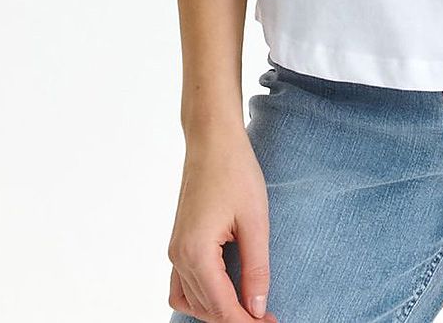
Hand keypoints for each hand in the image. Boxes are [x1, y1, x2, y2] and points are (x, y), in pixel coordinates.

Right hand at [167, 128, 280, 322]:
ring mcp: (175, 250)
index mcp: (196, 252)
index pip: (221, 308)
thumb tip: (257, 309)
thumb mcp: (255, 221)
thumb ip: (256, 269)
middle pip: (206, 310)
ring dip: (218, 312)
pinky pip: (182, 285)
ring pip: (192, 302)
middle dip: (236, 319)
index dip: (247, 322)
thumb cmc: (236, 171)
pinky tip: (224, 294)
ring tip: (248, 309)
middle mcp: (178, 256)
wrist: (212, 139)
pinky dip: (202, 298)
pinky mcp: (178, 242)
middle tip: (267, 317)